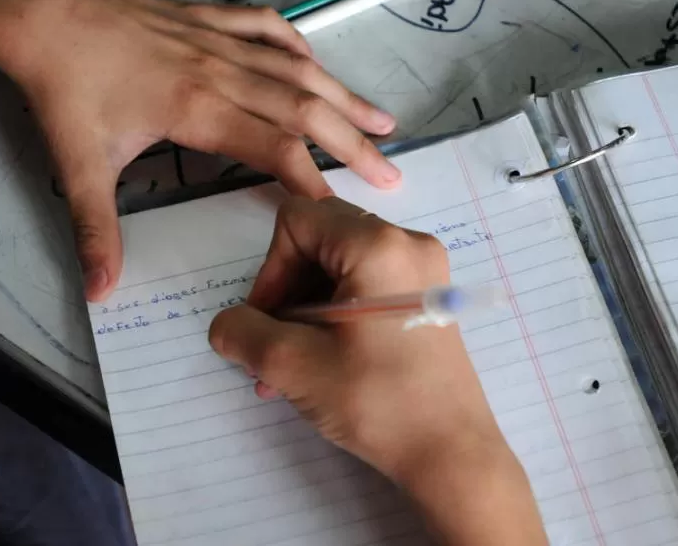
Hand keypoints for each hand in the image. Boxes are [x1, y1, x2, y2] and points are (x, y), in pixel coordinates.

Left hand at [0, 0, 399, 300]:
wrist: (43, 13)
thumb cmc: (64, 89)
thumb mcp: (77, 166)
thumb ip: (95, 230)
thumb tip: (101, 292)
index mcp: (198, 110)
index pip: (276, 149)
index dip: (314, 181)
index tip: (345, 212)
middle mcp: (221, 72)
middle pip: (304, 110)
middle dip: (352, 145)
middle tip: (391, 174)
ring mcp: (217, 41)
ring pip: (297, 69)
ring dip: (343, 96)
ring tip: (383, 121)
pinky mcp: (205, 19)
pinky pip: (267, 28)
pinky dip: (298, 47)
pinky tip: (316, 64)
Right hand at [210, 197, 546, 545]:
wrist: (451, 455)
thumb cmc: (377, 401)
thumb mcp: (292, 365)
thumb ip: (242, 332)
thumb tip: (226, 325)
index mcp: (378, 245)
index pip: (296, 222)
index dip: (270, 270)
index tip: (269, 323)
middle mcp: (407, 243)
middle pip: (318, 239)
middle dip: (286, 292)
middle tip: (276, 345)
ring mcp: (422, 270)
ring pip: (338, 266)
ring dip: (305, 309)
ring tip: (292, 367)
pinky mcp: (426, 297)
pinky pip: (364, 285)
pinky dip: (334, 314)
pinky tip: (321, 362)